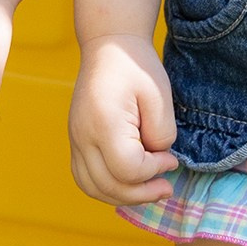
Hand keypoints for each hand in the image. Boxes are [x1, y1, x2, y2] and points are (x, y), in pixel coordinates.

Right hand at [68, 36, 179, 205]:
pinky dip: (108, 189)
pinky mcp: (76, 142)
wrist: (109, 48)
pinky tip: (130, 184)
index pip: (127, 169)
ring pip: (93, 188)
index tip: (171, 159)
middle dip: (142, 193)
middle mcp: (83, 135)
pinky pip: (86, 178)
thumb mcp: (159, 95)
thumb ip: (161, 133)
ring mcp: (75, 140)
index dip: (154, 171)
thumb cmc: (136, 68)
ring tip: (149, 191)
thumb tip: (156, 160)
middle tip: (167, 187)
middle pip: (108, 185)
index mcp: (104, 122)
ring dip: (124, 197)